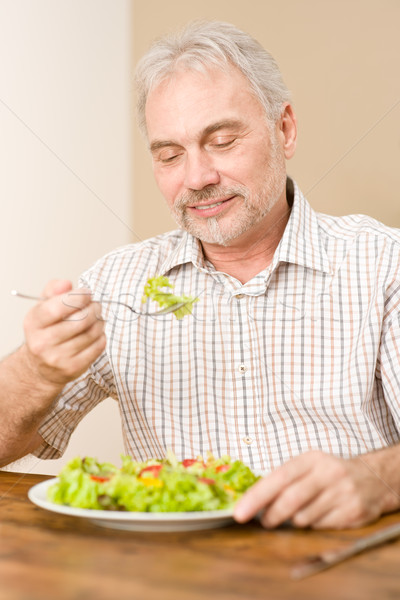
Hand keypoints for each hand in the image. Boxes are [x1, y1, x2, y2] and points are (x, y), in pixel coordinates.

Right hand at [22, 279, 105, 388]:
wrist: (40, 367)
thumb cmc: (46, 331)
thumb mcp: (43, 307)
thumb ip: (53, 290)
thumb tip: (66, 284)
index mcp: (33, 323)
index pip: (58, 308)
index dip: (78, 297)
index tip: (86, 293)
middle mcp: (42, 342)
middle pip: (80, 320)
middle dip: (93, 308)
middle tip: (96, 305)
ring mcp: (58, 358)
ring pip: (91, 333)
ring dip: (99, 322)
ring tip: (97, 318)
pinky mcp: (73, 368)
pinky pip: (97, 347)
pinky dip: (101, 337)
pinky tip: (96, 333)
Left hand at [234, 450, 399, 528]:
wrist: (372, 478)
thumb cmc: (328, 473)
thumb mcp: (307, 466)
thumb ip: (282, 479)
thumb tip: (251, 499)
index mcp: (310, 459)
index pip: (278, 478)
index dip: (256, 496)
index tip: (240, 512)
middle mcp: (327, 474)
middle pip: (291, 500)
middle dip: (272, 515)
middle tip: (264, 521)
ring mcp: (342, 493)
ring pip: (304, 518)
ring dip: (294, 521)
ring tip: (300, 513)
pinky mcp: (353, 512)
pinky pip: (321, 527)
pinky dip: (313, 525)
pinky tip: (319, 515)